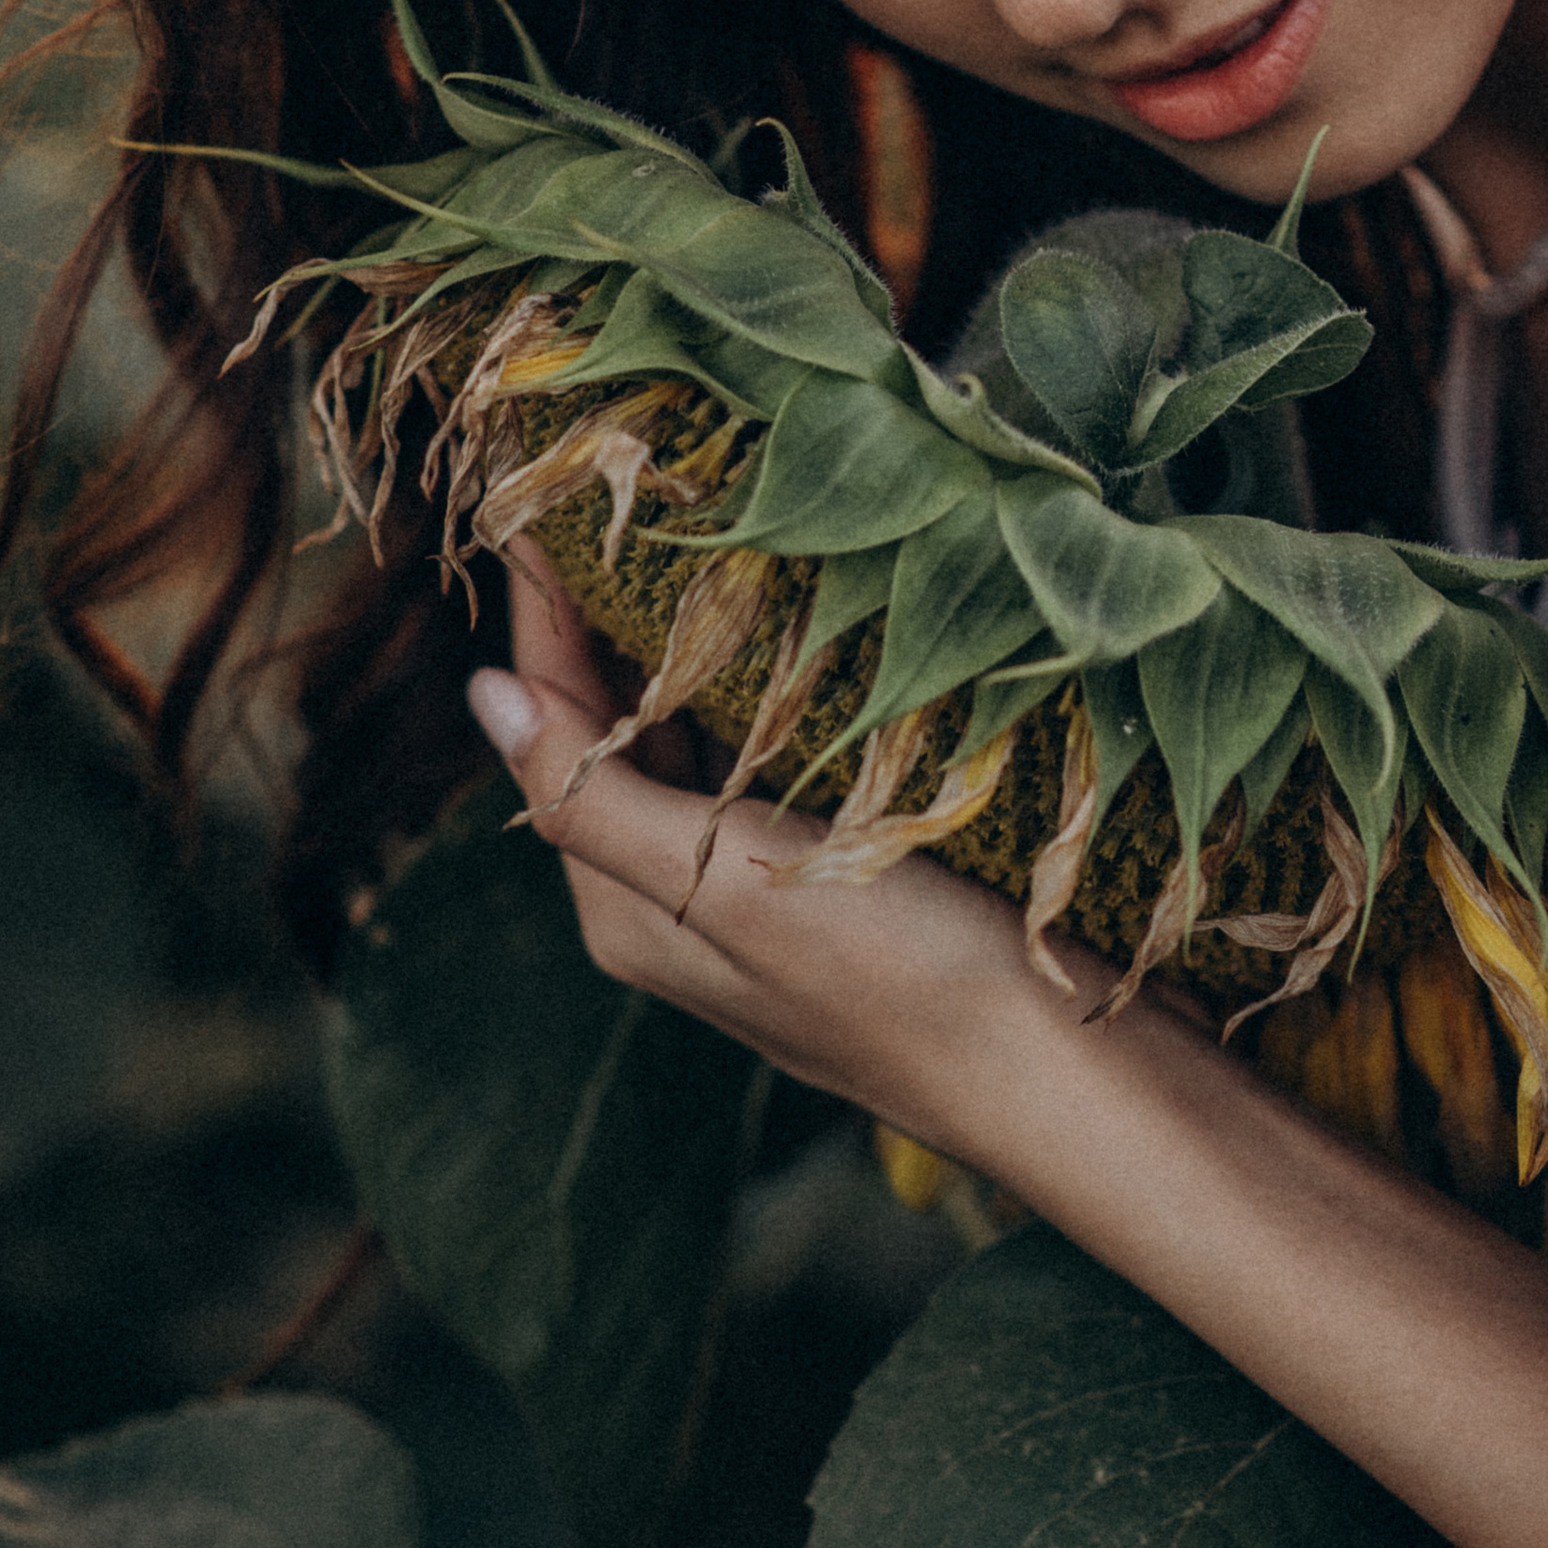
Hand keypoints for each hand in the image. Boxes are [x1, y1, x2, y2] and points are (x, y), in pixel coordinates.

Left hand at [472, 551, 1103, 1167]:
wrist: (1067, 1070)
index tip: (533, 489)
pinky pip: (773, 747)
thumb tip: (479, 694)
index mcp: (630, 905)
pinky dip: (762, 675)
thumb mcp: (728, 887)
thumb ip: (599, 798)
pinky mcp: (844, 863)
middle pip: (613, 725)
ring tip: (688, 515)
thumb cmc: (899, 980)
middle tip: (614, 477)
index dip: (542, 610)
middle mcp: (683, 894)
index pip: (553, 726)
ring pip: (694, 732)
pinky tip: (789, 613)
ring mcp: (766, 878)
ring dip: (684, 635)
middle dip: (604, 608)